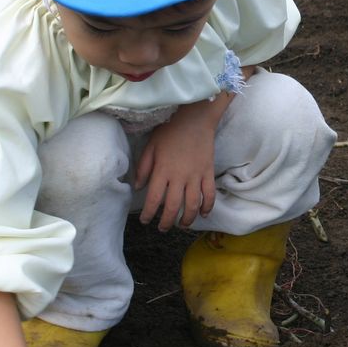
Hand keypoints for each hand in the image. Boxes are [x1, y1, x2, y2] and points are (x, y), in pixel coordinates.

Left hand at [134, 111, 216, 230]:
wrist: (195, 118)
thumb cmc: (170, 130)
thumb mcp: (151, 146)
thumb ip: (143, 167)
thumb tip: (137, 187)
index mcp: (163, 170)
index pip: (154, 199)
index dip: (148, 213)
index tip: (144, 220)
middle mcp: (179, 177)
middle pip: (172, 207)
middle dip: (166, 222)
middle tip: (162, 228)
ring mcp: (196, 176)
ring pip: (192, 205)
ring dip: (186, 219)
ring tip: (181, 225)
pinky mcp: (208, 173)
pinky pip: (209, 195)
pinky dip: (207, 207)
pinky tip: (202, 213)